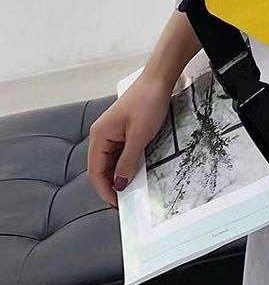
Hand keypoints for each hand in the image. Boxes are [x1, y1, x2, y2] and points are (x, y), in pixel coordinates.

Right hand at [87, 69, 172, 205]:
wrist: (158, 80)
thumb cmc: (147, 102)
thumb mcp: (139, 136)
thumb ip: (128, 162)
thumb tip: (119, 184)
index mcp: (99, 136)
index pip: (95, 171)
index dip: (104, 190)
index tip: (117, 204)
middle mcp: (101, 135)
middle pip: (101, 168)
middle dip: (111, 185)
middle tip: (126, 201)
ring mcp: (112, 133)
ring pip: (111, 162)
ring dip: (119, 176)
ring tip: (132, 190)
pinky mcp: (123, 131)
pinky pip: (120, 153)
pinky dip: (126, 165)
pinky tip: (136, 172)